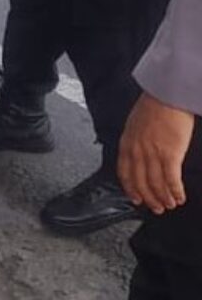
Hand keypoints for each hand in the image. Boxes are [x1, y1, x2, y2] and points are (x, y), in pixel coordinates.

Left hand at [118, 92, 194, 213]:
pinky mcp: (170, 155)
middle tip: (156, 208)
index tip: (136, 198)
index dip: (131, 188)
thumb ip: (135, 140)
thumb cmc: (154, 106)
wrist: (166, 95)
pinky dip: (175, 192)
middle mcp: (137, 150)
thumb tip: (139, 153)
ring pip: (156, 184)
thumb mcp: (135, 123)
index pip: (124, 172)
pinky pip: (171, 180)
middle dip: (148, 198)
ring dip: (163, 198)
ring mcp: (152, 153)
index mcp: (127, 142)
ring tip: (170, 205)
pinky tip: (180, 198)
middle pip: (140, 182)